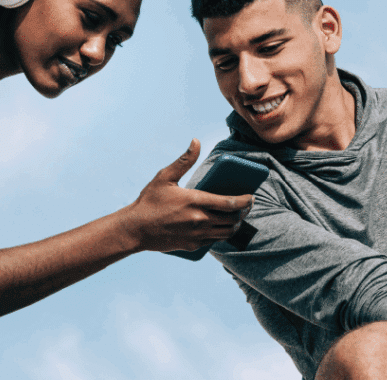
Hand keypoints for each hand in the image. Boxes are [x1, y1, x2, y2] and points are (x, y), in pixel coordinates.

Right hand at [121, 139, 253, 252]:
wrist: (135, 229)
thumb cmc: (149, 201)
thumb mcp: (165, 177)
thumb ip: (184, 160)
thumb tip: (196, 141)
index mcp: (196, 201)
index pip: (230, 203)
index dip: (245, 201)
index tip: (251, 197)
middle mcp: (200, 220)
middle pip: (232, 219)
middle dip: (243, 212)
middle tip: (245, 206)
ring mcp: (197, 235)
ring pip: (226, 233)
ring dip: (235, 225)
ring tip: (236, 217)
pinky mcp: (192, 246)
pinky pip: (214, 241)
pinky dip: (220, 234)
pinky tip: (219, 227)